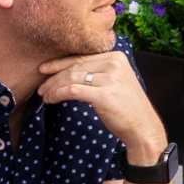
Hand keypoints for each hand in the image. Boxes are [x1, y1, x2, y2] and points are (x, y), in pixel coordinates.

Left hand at [40, 48, 166, 160]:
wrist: (142, 126)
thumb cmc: (126, 106)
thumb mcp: (116, 81)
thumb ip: (98, 71)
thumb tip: (67, 70)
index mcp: (117, 57)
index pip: (81, 57)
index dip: (59, 63)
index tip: (44, 69)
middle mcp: (115, 64)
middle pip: (74, 67)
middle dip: (53, 77)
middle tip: (41, 88)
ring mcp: (110, 78)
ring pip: (71, 78)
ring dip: (53, 87)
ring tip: (45, 96)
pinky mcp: (104, 94)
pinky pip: (72, 91)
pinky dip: (57, 94)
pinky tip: (51, 100)